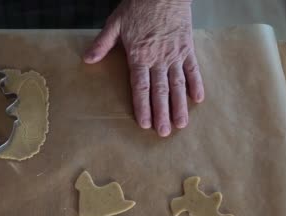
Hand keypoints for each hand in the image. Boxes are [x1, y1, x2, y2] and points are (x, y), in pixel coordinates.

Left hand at [84, 0, 203, 136]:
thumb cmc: (139, 5)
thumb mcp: (115, 22)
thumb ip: (102, 44)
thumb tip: (87, 60)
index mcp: (139, 55)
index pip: (141, 86)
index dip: (143, 106)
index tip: (145, 123)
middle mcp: (158, 59)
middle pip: (160, 91)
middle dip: (162, 113)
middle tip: (163, 133)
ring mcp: (175, 54)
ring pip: (178, 84)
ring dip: (180, 105)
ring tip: (181, 124)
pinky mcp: (187, 48)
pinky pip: (193, 69)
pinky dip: (196, 83)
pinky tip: (198, 99)